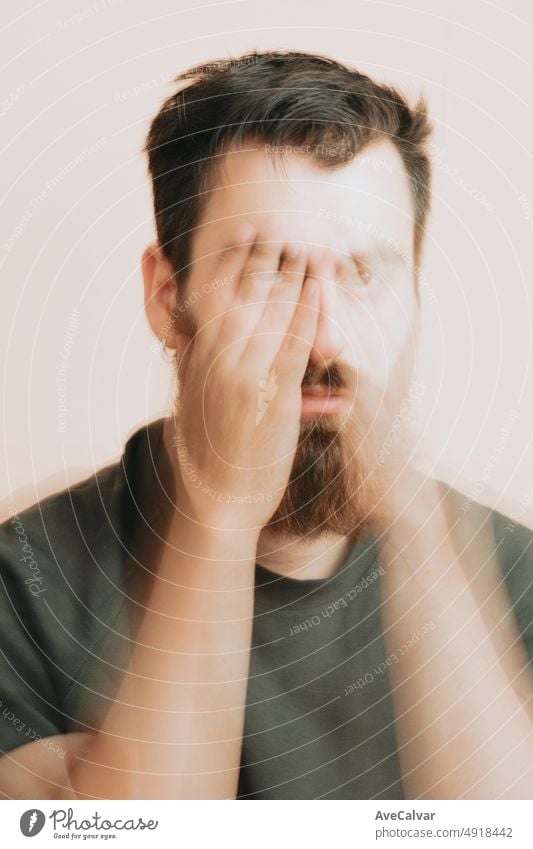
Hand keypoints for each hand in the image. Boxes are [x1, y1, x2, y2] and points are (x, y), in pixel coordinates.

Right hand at [166, 223, 319, 534]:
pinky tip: (320, 290)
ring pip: (269, 315)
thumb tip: (185, 324)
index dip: (228, 260)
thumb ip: (190, 357)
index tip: (243, 233)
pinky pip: (292, 345)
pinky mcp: (272, 397)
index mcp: (196, 358)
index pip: (208, 295)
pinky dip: (307, 313)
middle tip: (278, 230)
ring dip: (293, 277)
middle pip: (240, 295)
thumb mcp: (189, 397)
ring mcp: (243, 377)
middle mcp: (216, 361)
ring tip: (309, 249)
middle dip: (261, 259)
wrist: (218, 500)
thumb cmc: (209, 451)